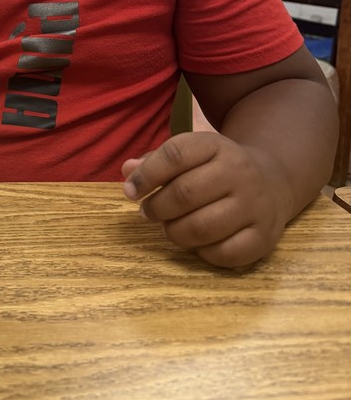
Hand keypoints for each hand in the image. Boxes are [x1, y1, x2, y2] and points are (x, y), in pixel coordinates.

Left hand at [121, 131, 289, 267]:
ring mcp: (255, 206)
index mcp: (216, 145)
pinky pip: (223, 253)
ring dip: (174, 232)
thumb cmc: (216, 168)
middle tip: (147, 212)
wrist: (271, 180)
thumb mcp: (191, 154)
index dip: (145, 175)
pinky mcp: (264, 237)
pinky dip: (202, 252)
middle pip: (185, 194)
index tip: (130, 191)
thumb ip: (157, 161)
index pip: (175, 155)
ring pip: (201, 228)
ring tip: (168, 227)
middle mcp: (240, 172)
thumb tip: (128, 171)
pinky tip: (196, 242)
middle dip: (156, 208)